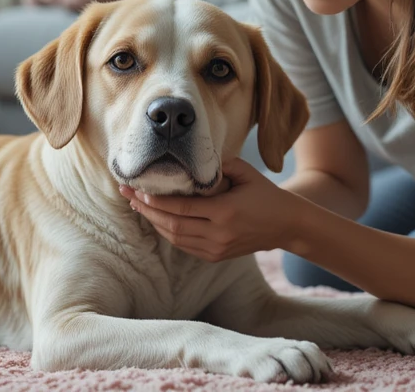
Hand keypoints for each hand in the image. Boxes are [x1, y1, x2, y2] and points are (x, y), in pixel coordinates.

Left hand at [118, 158, 297, 261]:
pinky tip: (157, 219)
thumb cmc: (265, 194)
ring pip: (175, 238)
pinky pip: (184, 246)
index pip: (181, 208)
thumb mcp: (246, 172)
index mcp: (225, 212)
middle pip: (172, 225)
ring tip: (137, 206)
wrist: (286, 225)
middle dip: (147, 211)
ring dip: (154, 223)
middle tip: (128, 196)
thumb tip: (190, 158)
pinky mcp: (216, 256)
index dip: (157, 201)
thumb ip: (220, 164)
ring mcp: (216, 249)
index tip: (138, 190)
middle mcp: (218, 234)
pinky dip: (168, 233)